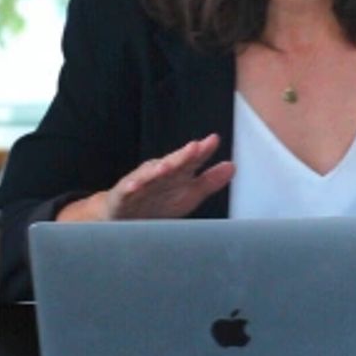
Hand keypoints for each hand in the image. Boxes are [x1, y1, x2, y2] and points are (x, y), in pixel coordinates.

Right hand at [61, 135, 234, 221]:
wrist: (123, 215)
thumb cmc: (158, 202)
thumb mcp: (189, 194)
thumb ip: (209, 181)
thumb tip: (232, 166)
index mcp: (175, 173)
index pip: (190, 160)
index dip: (202, 151)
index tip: (213, 141)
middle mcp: (158, 174)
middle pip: (172, 163)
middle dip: (182, 156)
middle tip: (195, 147)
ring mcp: (140, 183)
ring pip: (148, 175)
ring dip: (157, 169)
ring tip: (167, 166)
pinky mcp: (123, 196)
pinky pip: (126, 191)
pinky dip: (131, 187)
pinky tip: (135, 185)